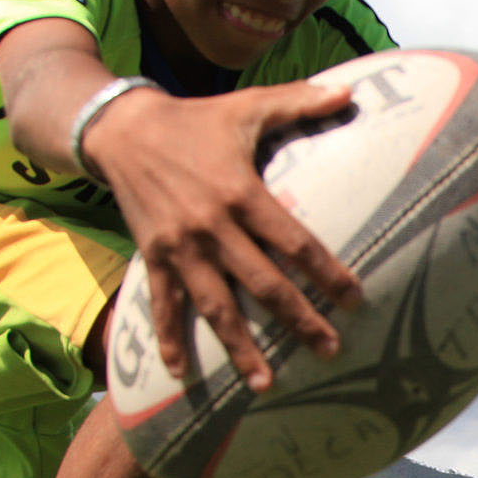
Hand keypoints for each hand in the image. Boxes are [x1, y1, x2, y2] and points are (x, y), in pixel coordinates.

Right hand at [83, 81, 364, 390]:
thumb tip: (351, 92)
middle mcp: (212, 227)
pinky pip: (163, 307)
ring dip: (240, 347)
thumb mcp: (247, 106)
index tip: (356, 299)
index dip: (327, 272)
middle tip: (330, 350)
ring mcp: (180, 248)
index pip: (294, 241)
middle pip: (263, 283)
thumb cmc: (196, 120)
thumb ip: (299, 102)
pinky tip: (181, 375)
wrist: (122, 130)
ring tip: (265, 384)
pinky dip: (170, 341)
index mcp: (242, 192)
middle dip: (298, 320)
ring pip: (216, 307)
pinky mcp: (154, 257)